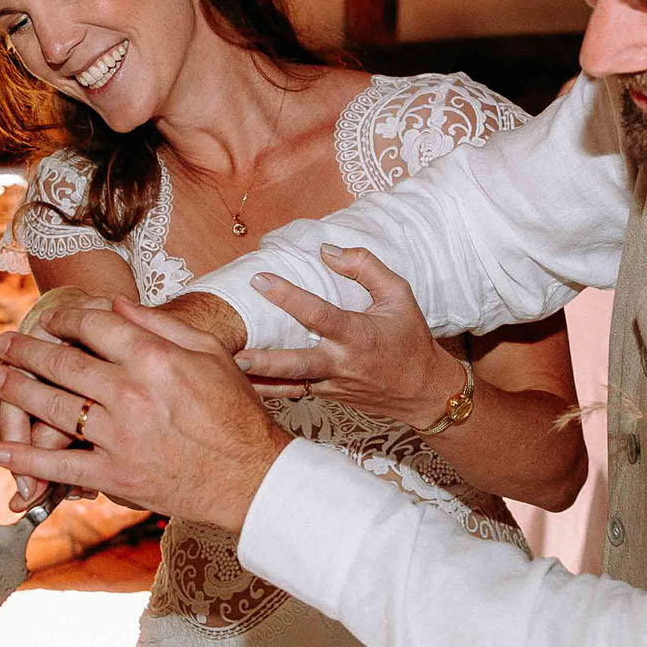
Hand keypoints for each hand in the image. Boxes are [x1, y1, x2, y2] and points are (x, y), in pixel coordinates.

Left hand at [0, 300, 289, 536]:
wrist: (251, 477)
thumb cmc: (236, 413)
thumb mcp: (209, 353)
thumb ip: (160, 324)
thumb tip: (114, 305)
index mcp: (153, 357)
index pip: (90, 326)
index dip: (61, 319)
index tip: (47, 319)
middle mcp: (129, 392)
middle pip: (61, 363)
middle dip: (25, 350)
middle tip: (4, 344)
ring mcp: (119, 436)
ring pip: (52, 407)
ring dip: (16, 392)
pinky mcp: (115, 476)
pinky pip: (61, 465)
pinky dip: (27, 458)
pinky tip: (2, 449)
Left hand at [230, 247, 463, 428]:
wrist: (424, 392)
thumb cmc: (410, 339)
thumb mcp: (399, 294)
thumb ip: (365, 267)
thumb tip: (327, 250)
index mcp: (357, 334)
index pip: (317, 314)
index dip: (288, 296)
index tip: (260, 280)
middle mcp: (342, 363)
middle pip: (296, 365)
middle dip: (264, 360)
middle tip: (234, 353)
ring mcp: (333, 384)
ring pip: (289, 385)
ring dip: (257, 381)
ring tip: (222, 373)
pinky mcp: (328, 396)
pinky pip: (293, 392)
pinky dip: (268, 389)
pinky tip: (239, 385)